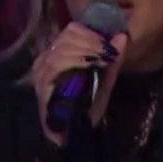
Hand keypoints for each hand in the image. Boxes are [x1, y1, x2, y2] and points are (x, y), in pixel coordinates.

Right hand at [34, 24, 128, 145]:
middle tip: (107, 52)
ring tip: (101, 59)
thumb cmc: (87, 104)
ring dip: (86, 51)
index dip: (91, 32)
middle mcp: (45, 59)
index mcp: (58, 53)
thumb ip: (113, 58)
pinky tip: (90, 65)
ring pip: (62, 48)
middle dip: (91, 42)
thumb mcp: (104, 79)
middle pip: (66, 37)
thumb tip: (122, 36)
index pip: (71, 30)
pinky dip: (76, 61)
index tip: (108, 42)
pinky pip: (56, 65)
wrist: (72, 132)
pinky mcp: (40, 84)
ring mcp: (41, 71)